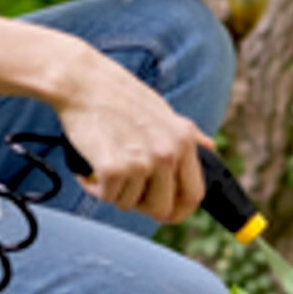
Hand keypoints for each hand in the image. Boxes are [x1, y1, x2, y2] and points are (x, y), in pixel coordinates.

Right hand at [51, 43, 209, 224]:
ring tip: (105, 163)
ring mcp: (141, 162)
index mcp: (184, 140)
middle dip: (141, 206)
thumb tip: (210, 146)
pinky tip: (89, 167)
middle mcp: (167, 153)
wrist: (82, 82)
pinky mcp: (113, 168)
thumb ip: (188, 134)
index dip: (178, 210)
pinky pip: (106, 197)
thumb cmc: (120, 95)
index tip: (164, 211)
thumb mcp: (163, 111)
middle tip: (125, 188)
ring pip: (129, 204)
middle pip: (162, 209)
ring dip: (114, 191)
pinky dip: (94, 187)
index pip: (194, 195)